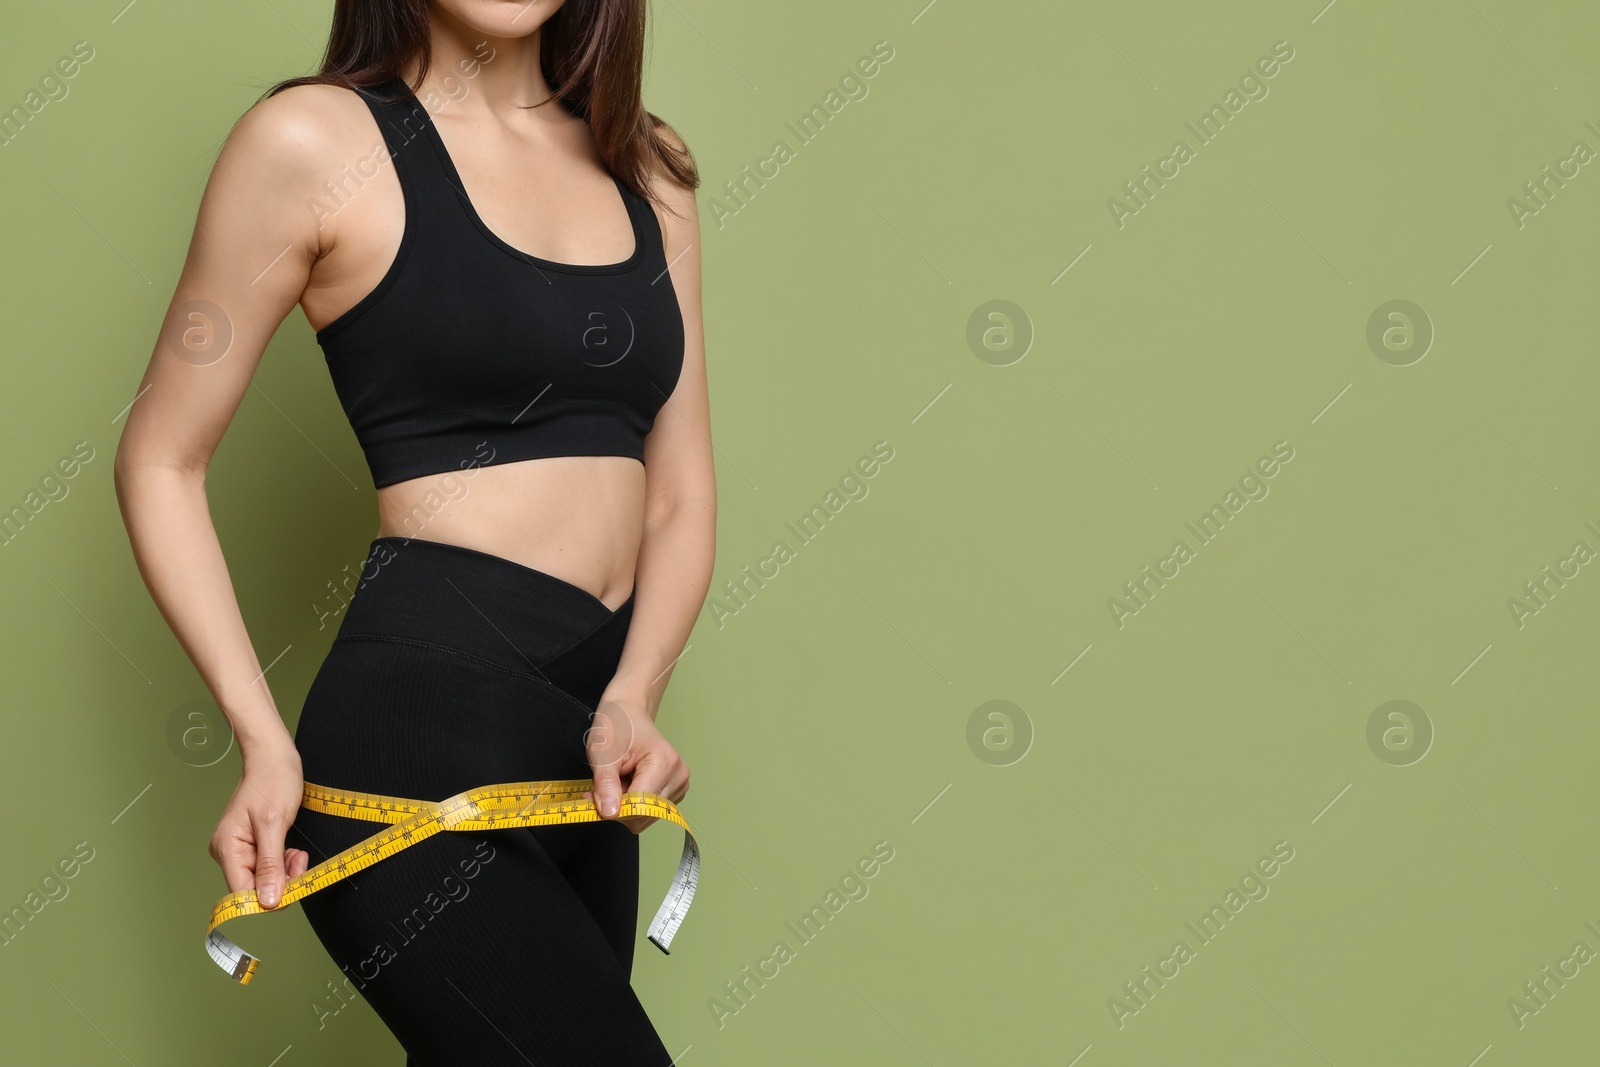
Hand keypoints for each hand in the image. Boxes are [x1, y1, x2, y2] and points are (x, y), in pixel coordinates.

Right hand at [210, 742, 309, 907]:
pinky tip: (292, 852)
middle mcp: (228, 853)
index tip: (294, 887)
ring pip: (264, 878)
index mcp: (227, 849)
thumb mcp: (274, 825)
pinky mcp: (252, 846)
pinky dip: (283, 863)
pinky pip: (267, 866)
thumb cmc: (273, 782)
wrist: (275, 758)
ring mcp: (239, 849)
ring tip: (298, 854)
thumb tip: (267, 901)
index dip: (268, 897)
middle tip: (301, 862)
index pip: (243, 892)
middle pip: (254, 887)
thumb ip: (270, 865)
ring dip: (285, 872)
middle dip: (281, 881)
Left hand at [584, 689, 689, 833]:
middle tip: (603, 784)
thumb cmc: (617, 726)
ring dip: (624, 805)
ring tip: (618, 781)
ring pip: (645, 817)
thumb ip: (605, 785)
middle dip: (618, 806)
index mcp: (665, 763)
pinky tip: (627, 784)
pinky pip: (648, 812)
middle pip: (643, 814)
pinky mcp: (675, 791)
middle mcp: (679, 776)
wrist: (628, 713)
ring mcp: (680, 784)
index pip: (639, 805)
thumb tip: (610, 813)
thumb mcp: (602, 753)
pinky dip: (632, 804)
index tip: (591, 796)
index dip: (613, 806)